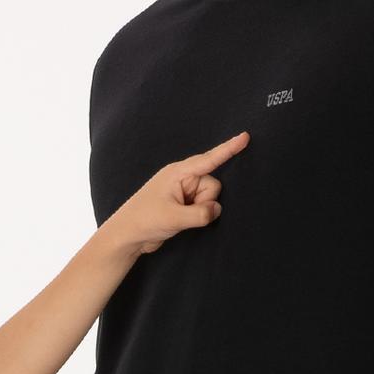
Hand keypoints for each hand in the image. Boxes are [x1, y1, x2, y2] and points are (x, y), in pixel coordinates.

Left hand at [104, 133, 248, 257]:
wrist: (127, 236)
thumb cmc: (144, 220)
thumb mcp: (173, 217)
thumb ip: (200, 213)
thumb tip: (216, 210)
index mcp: (178, 172)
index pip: (209, 159)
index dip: (229, 149)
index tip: (246, 137)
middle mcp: (183, 178)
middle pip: (213, 185)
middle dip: (205, 201)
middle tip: (183, 212)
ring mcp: (184, 191)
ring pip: (210, 198)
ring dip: (201, 210)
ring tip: (179, 217)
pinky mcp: (184, 204)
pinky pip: (204, 207)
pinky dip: (198, 215)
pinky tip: (181, 220)